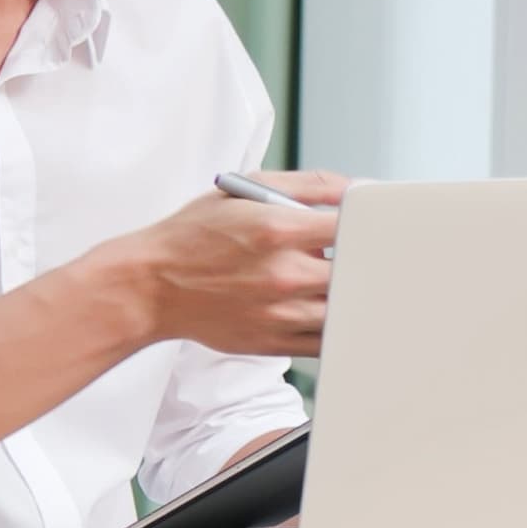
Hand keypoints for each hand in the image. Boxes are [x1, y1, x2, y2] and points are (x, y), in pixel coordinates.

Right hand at [97, 170, 349, 356]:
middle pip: (356, 271)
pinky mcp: (273, 342)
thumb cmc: (194, 235)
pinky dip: (335, 327)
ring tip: (344, 281)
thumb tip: (352, 187)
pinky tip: (327, 310)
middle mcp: (283, 274)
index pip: (352, 225)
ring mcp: (279, 314)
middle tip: (369, 254)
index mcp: (277, 229)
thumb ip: (305, 185)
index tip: (375, 223)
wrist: (152, 286)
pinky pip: (325, 342)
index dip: (372, 222)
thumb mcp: (244, 190)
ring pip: (345, 310)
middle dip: (364, 260)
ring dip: (351, 295)